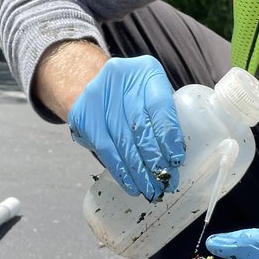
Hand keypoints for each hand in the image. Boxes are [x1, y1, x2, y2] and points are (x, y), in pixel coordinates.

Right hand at [67, 56, 183, 200]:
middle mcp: (120, 77)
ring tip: (150, 188)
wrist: (90, 84)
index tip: (176, 160)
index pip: (160, 105)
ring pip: (122, 141)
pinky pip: (104, 148)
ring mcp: (97, 94)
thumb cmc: (132, 98)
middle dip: (154, 159)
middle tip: (165, 182)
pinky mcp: (82, 114)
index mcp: (146, 70)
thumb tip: (174, 161)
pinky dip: (120, 170)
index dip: (168, 135)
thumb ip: (163, 119)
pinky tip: (130, 184)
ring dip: (138, 170)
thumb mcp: (151, 98)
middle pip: (140, 125)